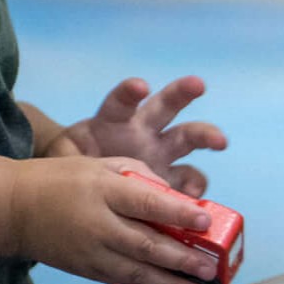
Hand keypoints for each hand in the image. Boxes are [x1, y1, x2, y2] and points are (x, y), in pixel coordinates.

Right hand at [10, 155, 217, 283]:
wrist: (14, 210)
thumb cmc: (63, 180)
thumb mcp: (100, 165)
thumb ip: (139, 177)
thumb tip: (175, 198)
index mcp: (103, 191)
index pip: (145, 203)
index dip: (177, 213)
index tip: (204, 220)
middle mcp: (98, 225)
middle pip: (145, 245)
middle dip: (181, 260)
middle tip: (210, 269)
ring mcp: (91, 253)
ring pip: (135, 272)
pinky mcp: (86, 271)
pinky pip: (121, 280)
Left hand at [60, 76, 227, 195]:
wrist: (84, 190)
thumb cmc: (74, 166)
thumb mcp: (63, 159)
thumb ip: (67, 160)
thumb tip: (64, 166)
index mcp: (114, 121)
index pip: (121, 101)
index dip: (130, 92)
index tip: (139, 86)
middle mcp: (143, 131)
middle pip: (166, 106)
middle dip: (182, 93)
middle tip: (198, 85)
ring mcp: (161, 155)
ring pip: (189, 137)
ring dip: (207, 135)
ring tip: (220, 141)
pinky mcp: (171, 181)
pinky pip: (190, 182)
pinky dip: (194, 190)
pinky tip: (196, 199)